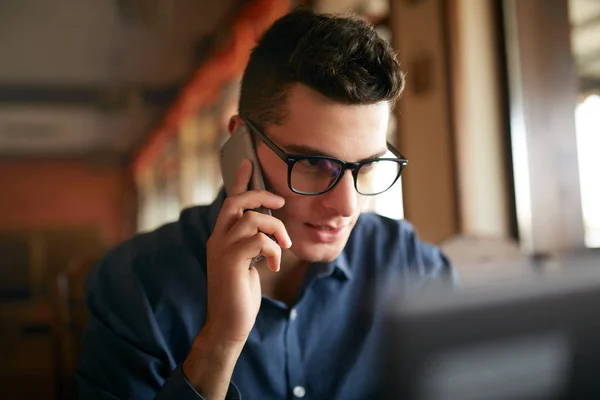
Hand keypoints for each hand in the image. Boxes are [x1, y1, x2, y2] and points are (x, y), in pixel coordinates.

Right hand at [204, 158, 291, 343]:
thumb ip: (252, 243)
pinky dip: (273, 250)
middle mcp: (217, 238)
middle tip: (281, 202)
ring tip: (283, 246)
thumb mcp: (247, 262)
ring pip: (253, 219)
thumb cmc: (240, 293)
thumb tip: (268, 227)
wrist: (229, 323)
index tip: (249, 162)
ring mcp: (222, 249)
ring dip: (275, 229)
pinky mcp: (231, 261)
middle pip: (237, 202)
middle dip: (261, 196)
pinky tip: (273, 266)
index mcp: (221, 236)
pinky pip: (259, 240)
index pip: (229, 201)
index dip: (240, 181)